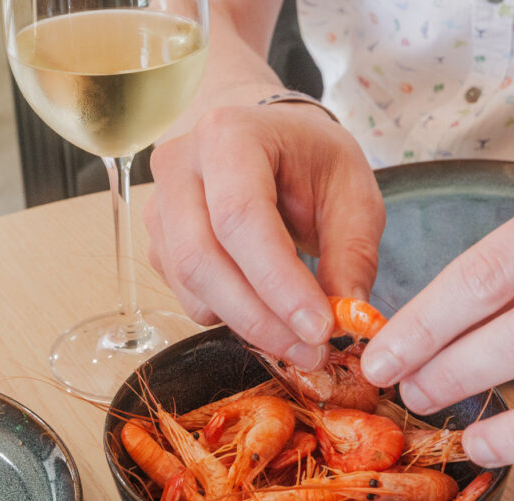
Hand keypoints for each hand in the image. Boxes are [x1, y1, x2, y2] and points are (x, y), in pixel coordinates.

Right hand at [144, 102, 384, 368]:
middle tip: (312, 351)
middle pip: (202, 259)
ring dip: (248, 325)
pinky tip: (272, 314)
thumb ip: (352, 255)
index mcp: (229, 135)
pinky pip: (188, 295)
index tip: (320, 328)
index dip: (278, 282)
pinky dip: (233, 318)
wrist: (275, 140)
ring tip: (302, 339)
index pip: (240, 217)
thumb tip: (348, 318)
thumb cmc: (314, 159)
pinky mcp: (160, 243)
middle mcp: (180, 166)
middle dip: (260, 318)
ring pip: (191, 286)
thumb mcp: (354, 194)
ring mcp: (161, 206)